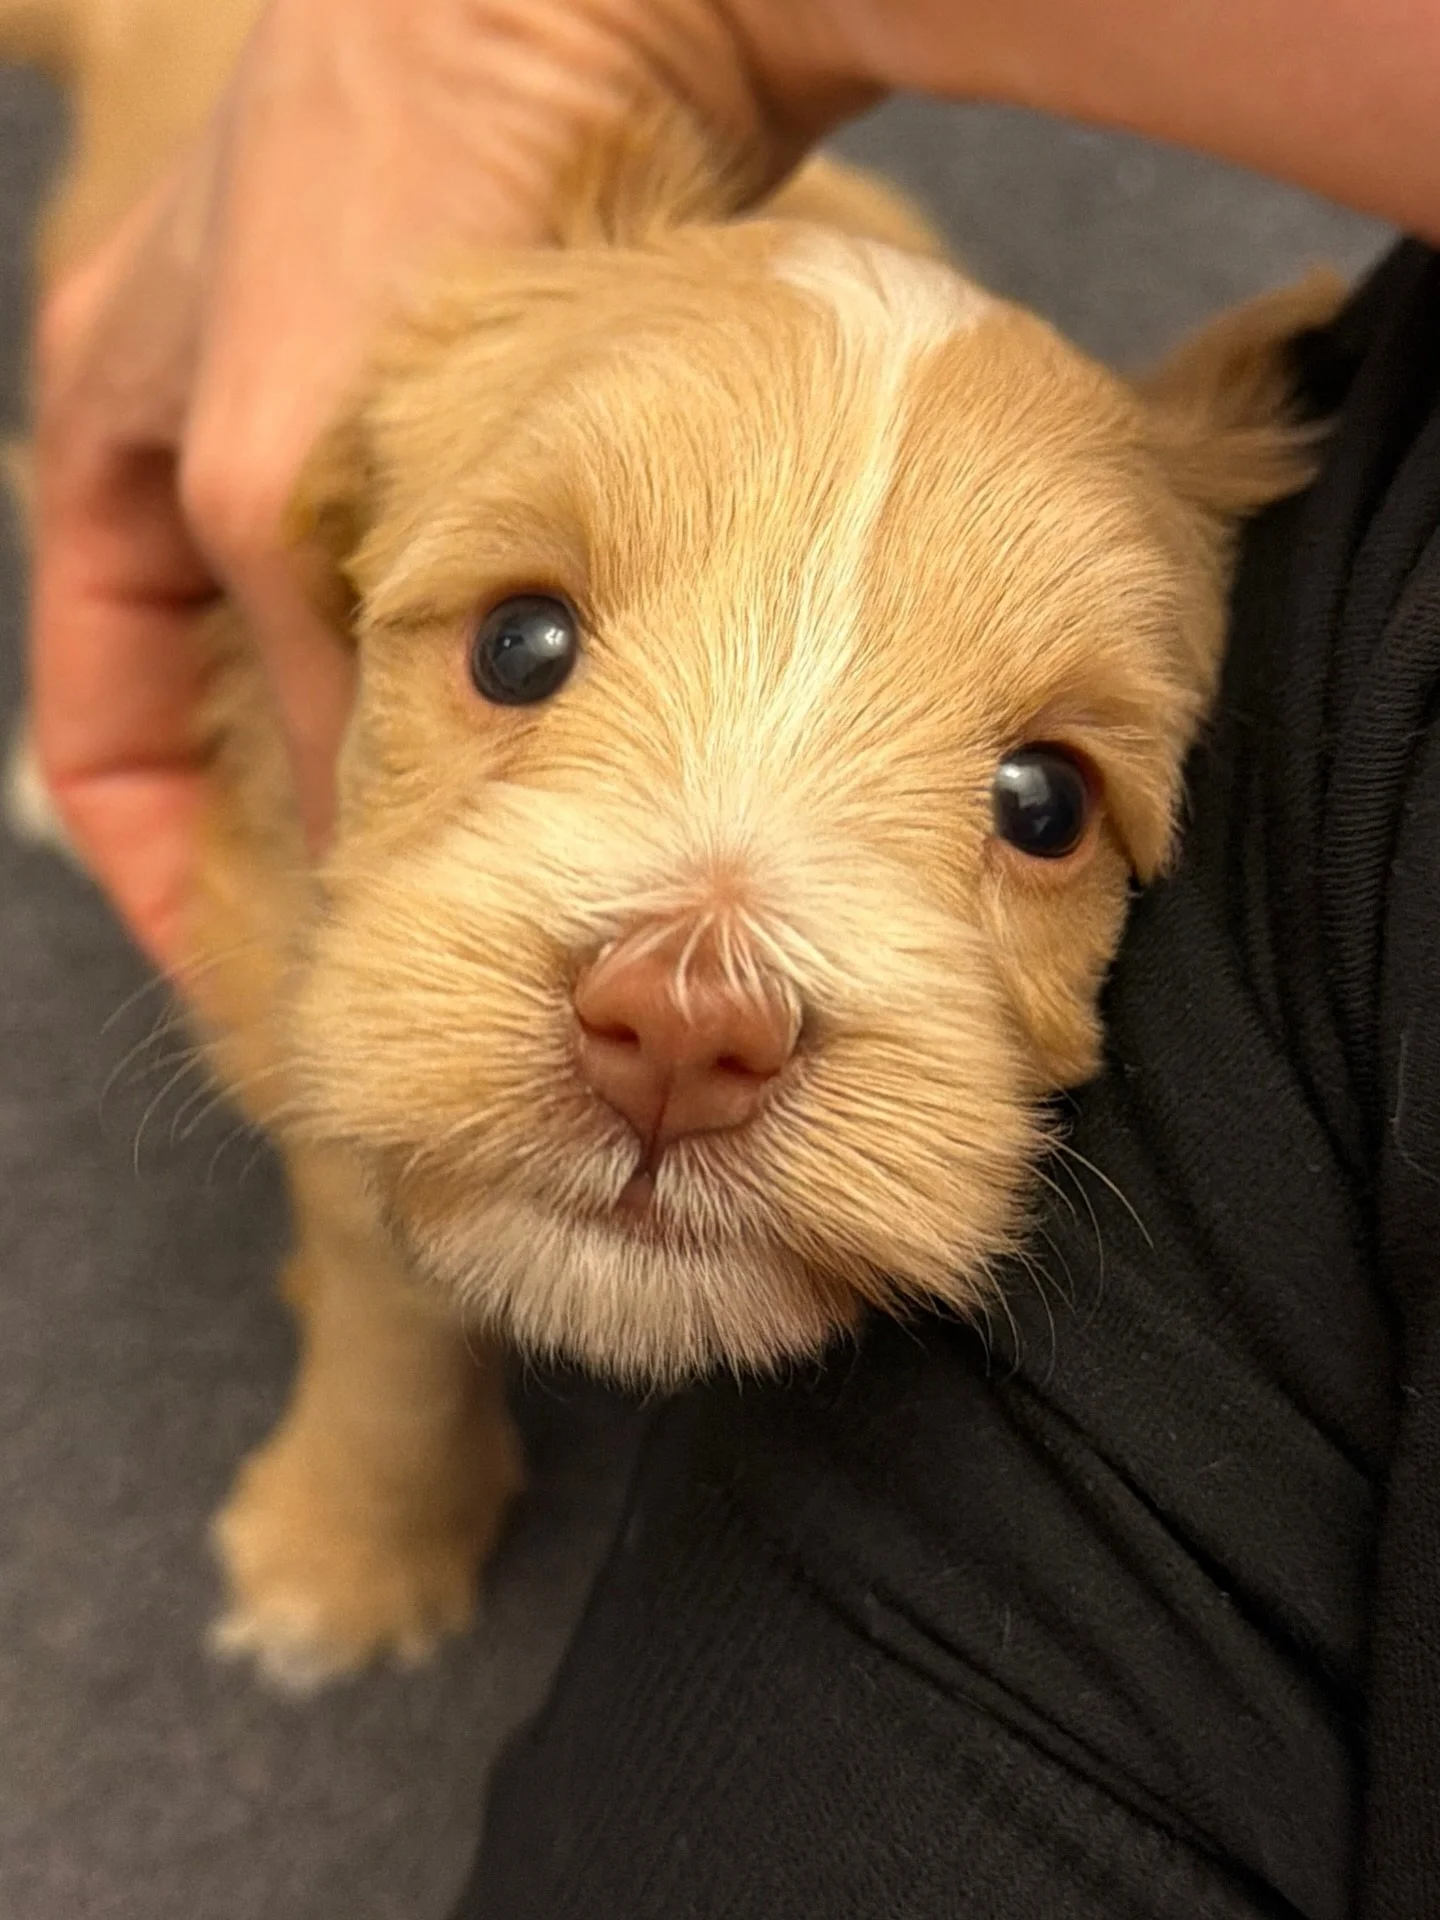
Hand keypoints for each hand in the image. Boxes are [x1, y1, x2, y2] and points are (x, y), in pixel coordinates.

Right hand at [30, 0, 825, 973]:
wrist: (563, 12)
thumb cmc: (367, 201)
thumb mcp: (278, 464)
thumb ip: (289, 652)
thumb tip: (345, 833)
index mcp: (120, 461)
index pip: (102, 728)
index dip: (159, 865)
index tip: (240, 976)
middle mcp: (228, 467)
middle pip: (229, 714)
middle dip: (291, 838)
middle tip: (380, 958)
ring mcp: (359, 454)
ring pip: (354, 670)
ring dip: (402, 775)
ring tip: (476, 891)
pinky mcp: (486, 446)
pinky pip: (465, 620)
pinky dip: (491, 702)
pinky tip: (554, 772)